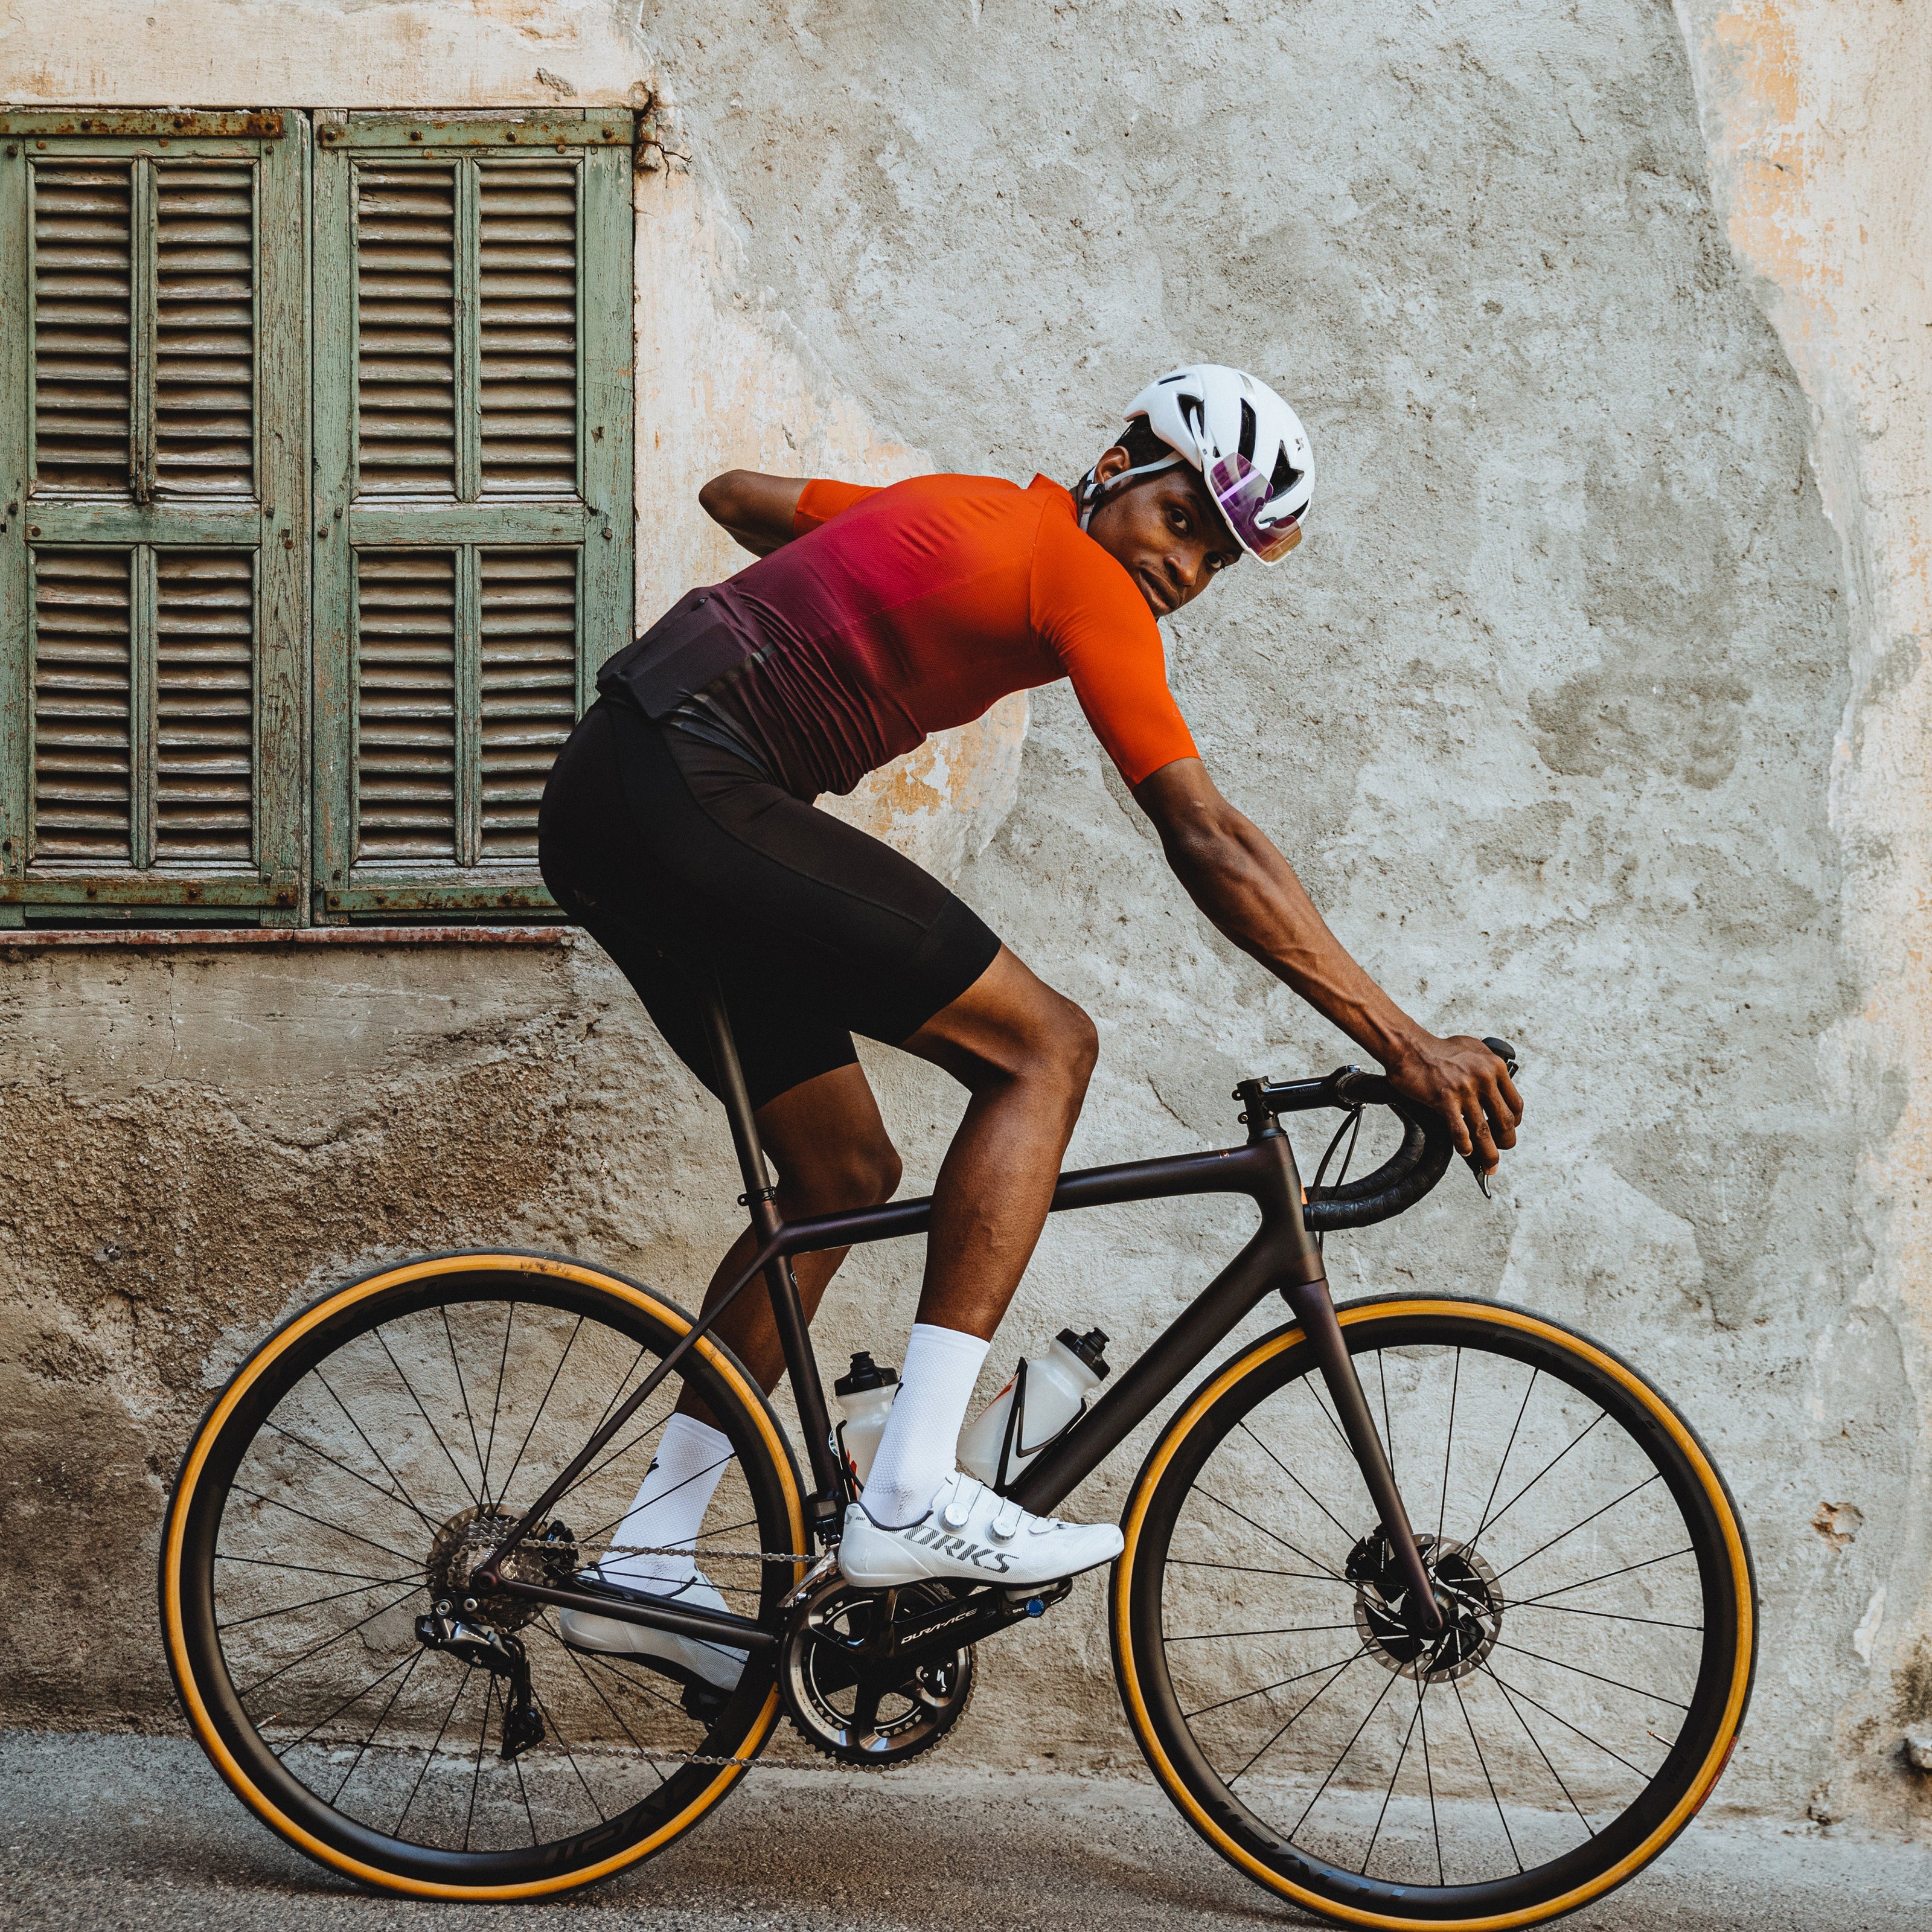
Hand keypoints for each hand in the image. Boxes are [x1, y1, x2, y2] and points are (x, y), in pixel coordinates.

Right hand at [1383, 1034, 1522, 1173]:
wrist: (1409, 1047)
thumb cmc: (1438, 1048)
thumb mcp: (1473, 1049)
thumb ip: (1488, 1067)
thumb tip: (1495, 1086)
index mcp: (1494, 1067)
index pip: (1515, 1103)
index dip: (1514, 1122)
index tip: (1508, 1130)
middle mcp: (1483, 1078)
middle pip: (1504, 1121)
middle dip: (1506, 1142)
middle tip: (1502, 1150)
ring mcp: (1464, 1090)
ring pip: (1484, 1131)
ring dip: (1489, 1153)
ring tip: (1490, 1165)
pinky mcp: (1444, 1099)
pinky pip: (1460, 1131)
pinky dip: (1464, 1145)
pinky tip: (1465, 1151)